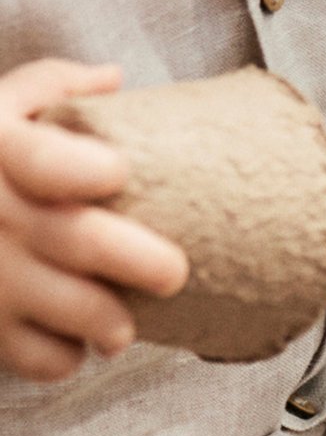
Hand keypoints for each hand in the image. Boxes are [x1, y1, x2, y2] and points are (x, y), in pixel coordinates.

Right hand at [0, 59, 188, 382]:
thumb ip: (50, 88)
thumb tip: (113, 78)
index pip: (41, 161)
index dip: (83, 169)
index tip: (119, 173)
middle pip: (79, 241)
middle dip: (141, 261)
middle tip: (174, 272)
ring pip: (74, 309)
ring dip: (113, 324)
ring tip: (124, 326)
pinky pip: (46, 357)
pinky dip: (69, 355)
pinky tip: (74, 337)